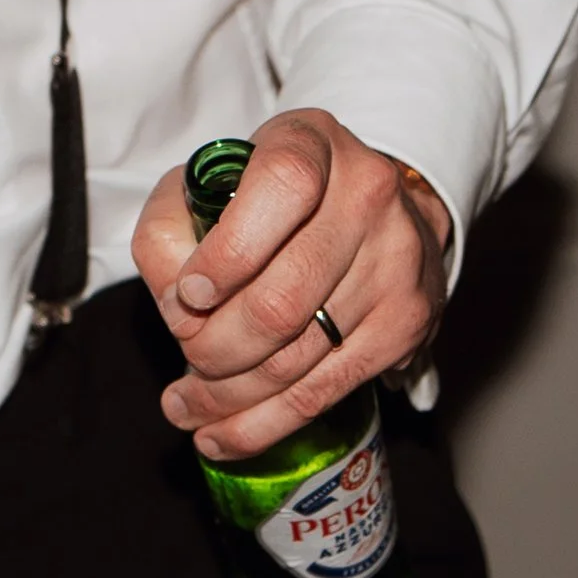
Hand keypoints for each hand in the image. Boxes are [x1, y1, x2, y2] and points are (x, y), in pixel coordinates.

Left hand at [132, 106, 451, 458]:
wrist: (382, 207)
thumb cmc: (276, 196)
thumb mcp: (215, 178)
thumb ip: (172, 223)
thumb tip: (170, 299)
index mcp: (313, 144)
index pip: (281, 188)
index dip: (229, 251)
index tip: (190, 294)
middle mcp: (367, 197)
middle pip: (280, 298)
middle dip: (212, 347)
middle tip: (182, 360)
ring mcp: (395, 264)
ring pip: (298, 356)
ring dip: (228, 396)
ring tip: (185, 409)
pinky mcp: (406, 323)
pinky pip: (326, 389)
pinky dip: (265, 422)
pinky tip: (222, 434)